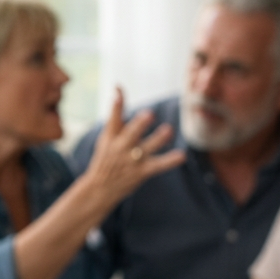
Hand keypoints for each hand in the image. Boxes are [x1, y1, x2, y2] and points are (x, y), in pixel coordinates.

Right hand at [82, 88, 184, 211]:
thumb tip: (119, 91)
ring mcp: (131, 160)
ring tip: (168, 130)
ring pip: (146, 148)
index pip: (113, 118)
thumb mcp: (106, 138)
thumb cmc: (105, 159)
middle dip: (139, 124)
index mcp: (110, 137)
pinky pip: (158, 165)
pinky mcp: (141, 172)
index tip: (118, 89)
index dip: (117, 104)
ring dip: (157, 139)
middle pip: (131, 134)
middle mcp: (120, 147)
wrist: (98, 189)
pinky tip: (181, 155)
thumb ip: (116, 116)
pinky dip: (169, 161)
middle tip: (149, 114)